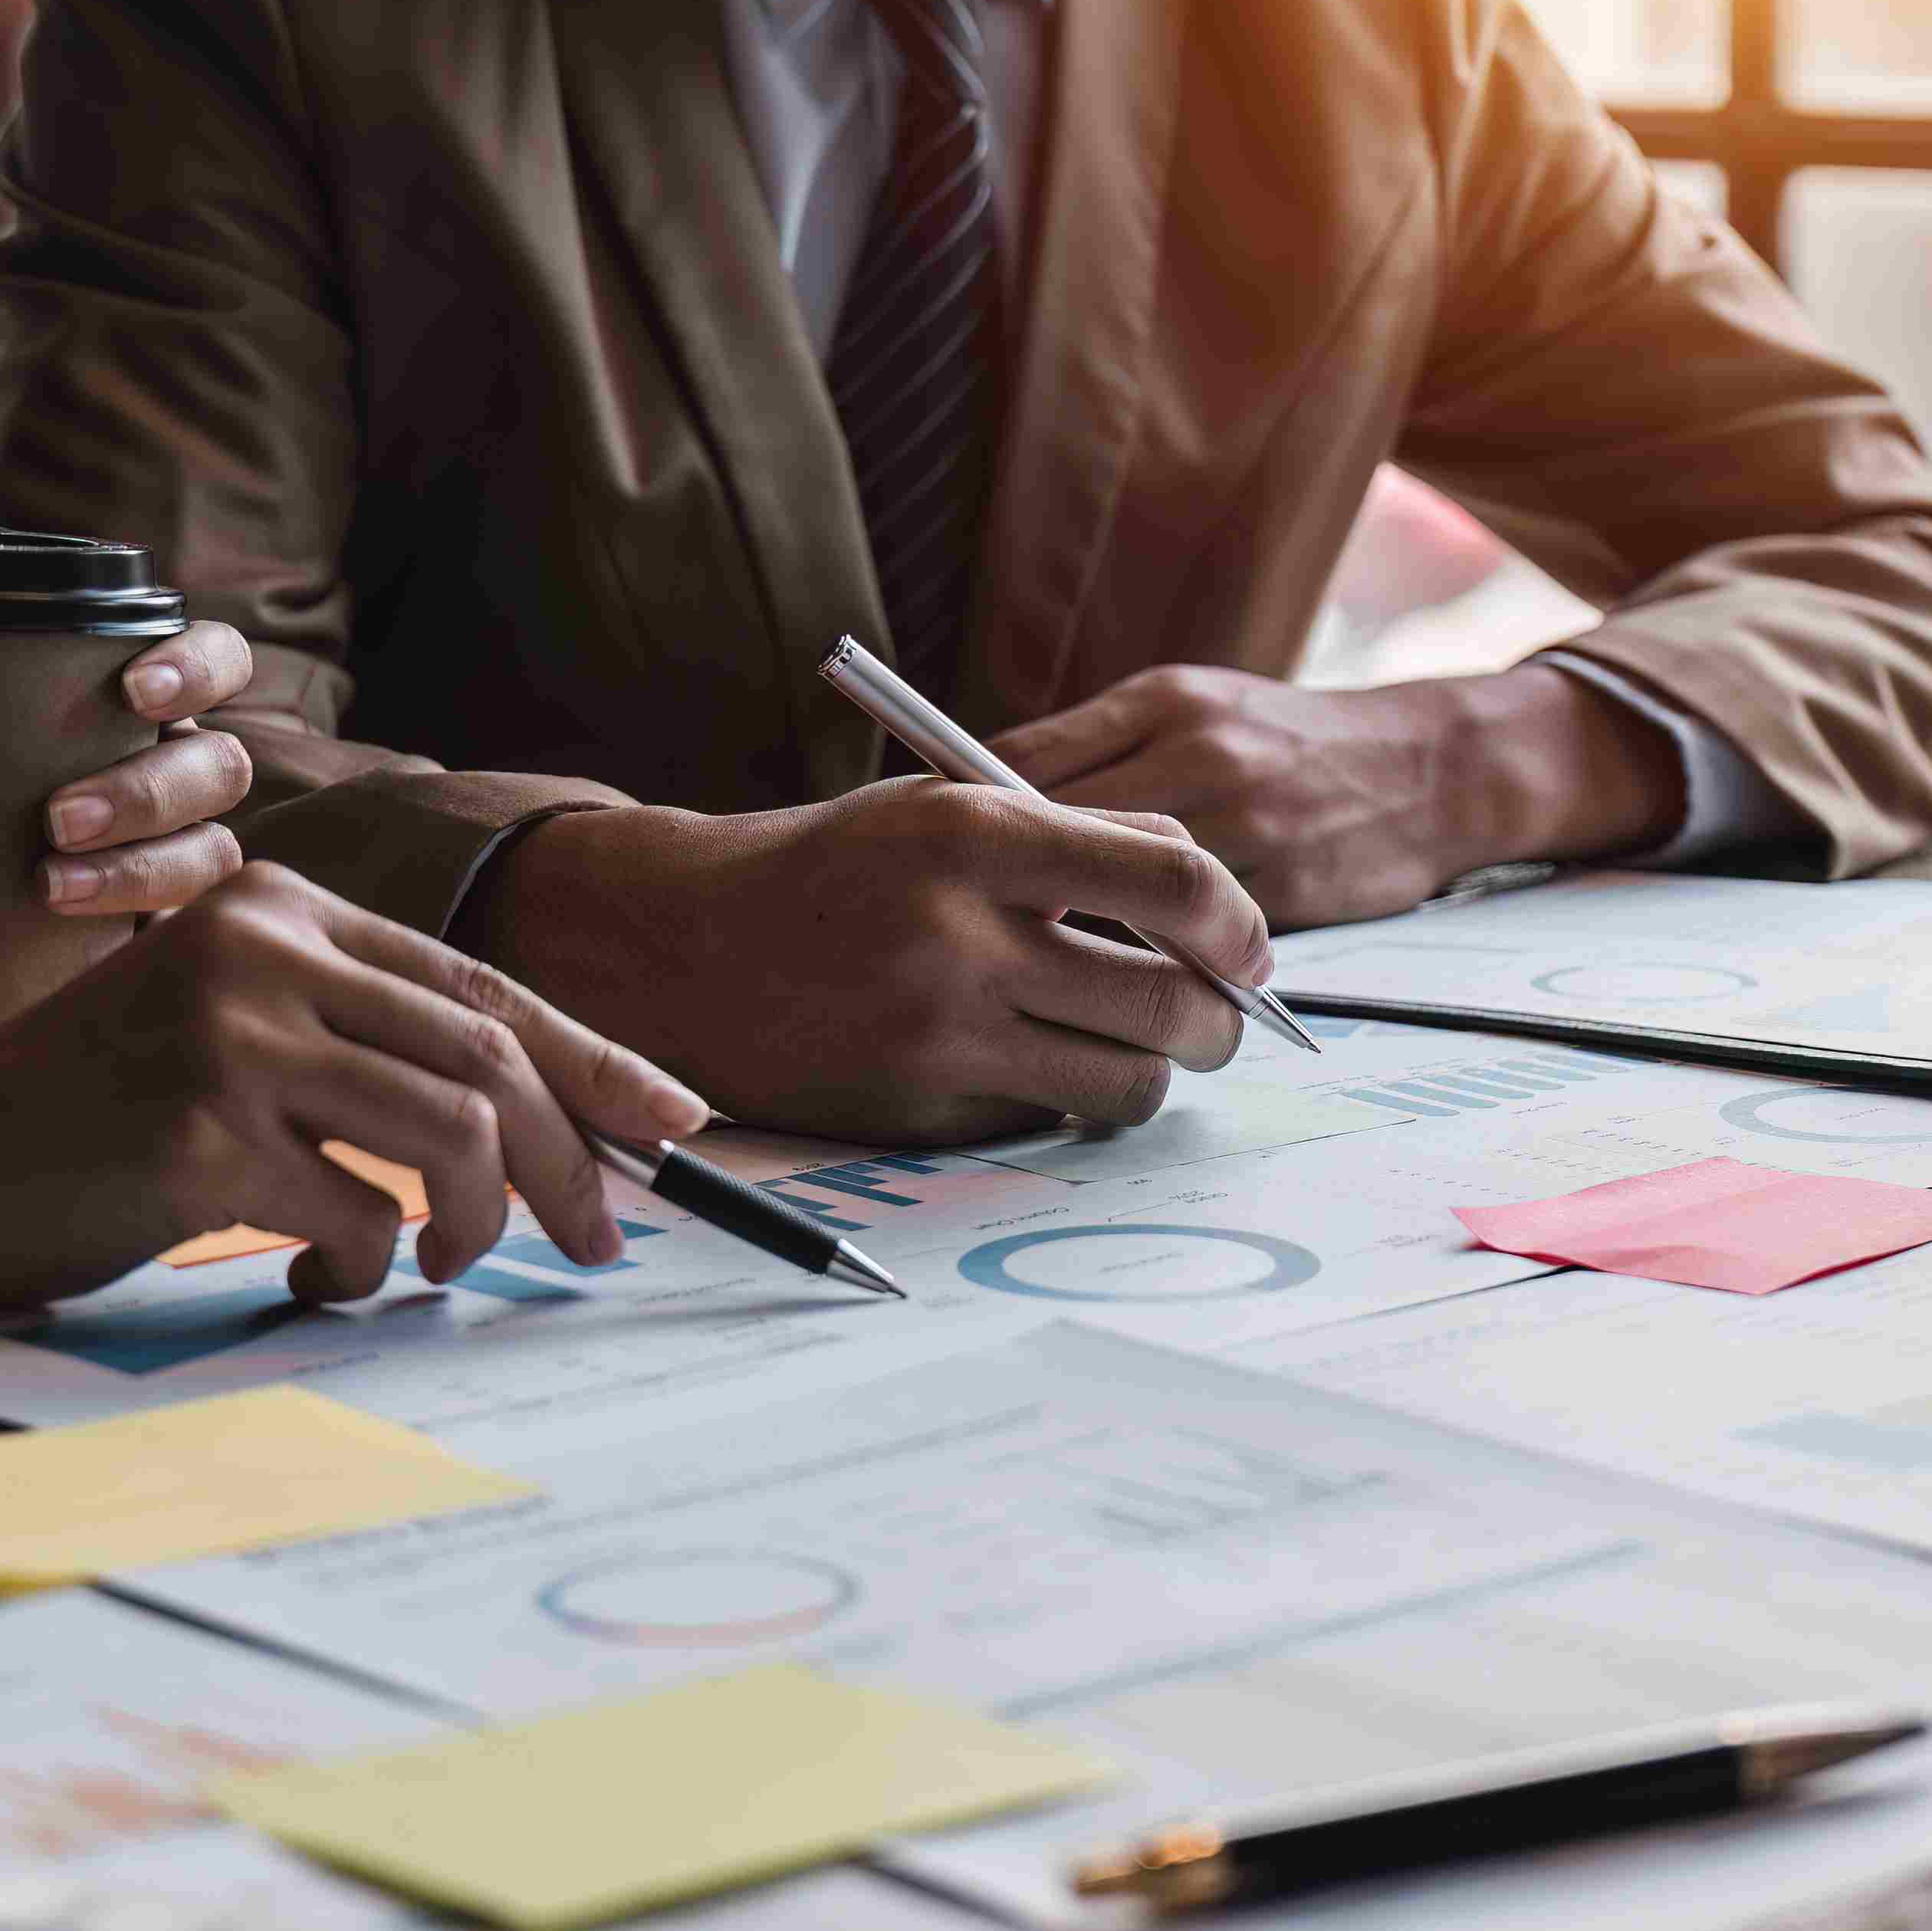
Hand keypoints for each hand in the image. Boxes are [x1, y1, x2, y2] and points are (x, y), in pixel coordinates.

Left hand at [0, 622, 261, 913]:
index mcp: (135, 699)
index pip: (212, 661)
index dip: (194, 669)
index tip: (134, 693)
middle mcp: (175, 769)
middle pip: (218, 769)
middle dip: (146, 792)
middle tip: (54, 820)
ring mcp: (178, 848)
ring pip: (212, 851)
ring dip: (141, 869)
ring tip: (51, 887)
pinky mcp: (163, 920)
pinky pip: (190, 928)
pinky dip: (151, 933)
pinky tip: (98, 950)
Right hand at [0, 864, 707, 1307]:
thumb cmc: (107, 1112)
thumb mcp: (242, 1032)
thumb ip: (368, 1046)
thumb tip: (555, 1125)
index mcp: (285, 907)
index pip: (482, 987)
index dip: (596, 1061)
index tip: (674, 1127)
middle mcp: (263, 950)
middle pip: (490, 1062)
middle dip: (573, 1165)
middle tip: (603, 1242)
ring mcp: (231, 1036)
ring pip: (450, 1140)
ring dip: (471, 1228)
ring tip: (430, 1266)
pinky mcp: (203, 1132)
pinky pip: (356, 1220)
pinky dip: (360, 1270)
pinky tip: (311, 1277)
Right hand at [479, 778, 1273, 1143]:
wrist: (684, 946)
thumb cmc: (841, 866)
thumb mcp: (947, 809)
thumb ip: (1079, 841)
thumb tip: (1218, 908)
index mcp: (973, 836)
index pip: (1175, 885)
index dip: (1241, 923)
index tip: (1247, 943)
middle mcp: (957, 941)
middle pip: (1173, 1005)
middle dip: (1222, 1020)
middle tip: (1217, 1015)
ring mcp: (936, 1039)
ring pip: (1129, 1086)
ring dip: (1156, 1072)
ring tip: (1137, 1044)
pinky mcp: (916, 1114)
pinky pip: (1048, 1122)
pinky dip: (1063, 1098)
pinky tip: (1029, 1060)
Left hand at [987, 661, 1677, 928]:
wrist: (1432, 768)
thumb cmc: (1287, 734)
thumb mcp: (1186, 702)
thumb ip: (1090, 742)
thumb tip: (973, 786)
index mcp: (1162, 707)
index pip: (1023, 764)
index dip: (952, 815)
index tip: (903, 856)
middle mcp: (1198, 764)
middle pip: (1055, 840)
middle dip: (989, 893)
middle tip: (930, 935)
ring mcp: (1242, 835)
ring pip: (1114, 907)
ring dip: (1057, 944)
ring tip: (998, 975)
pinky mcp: (1281, 899)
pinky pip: (1179, 950)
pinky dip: (1132, 971)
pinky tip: (1093, 993)